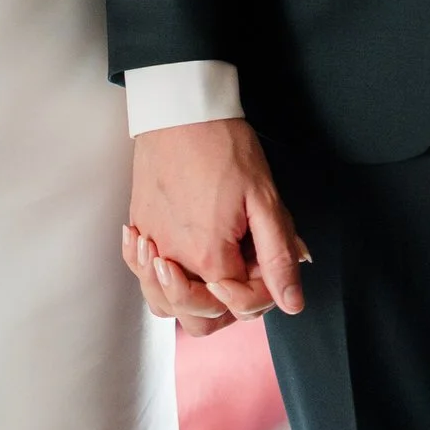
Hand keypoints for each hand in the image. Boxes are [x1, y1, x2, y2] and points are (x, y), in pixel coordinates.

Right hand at [126, 117, 307, 325]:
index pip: (239, 306)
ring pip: (163, 304)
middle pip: (199, 320)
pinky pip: (140, 271)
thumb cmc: (223, 146)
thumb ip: (277, 255)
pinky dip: (151, 274)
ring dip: (186, 300)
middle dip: (225, 307)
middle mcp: (174, 260)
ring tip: (204, 272)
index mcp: (209, 258)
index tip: (264, 258)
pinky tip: (169, 255)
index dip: (262, 291)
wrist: (180, 108)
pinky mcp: (138, 225)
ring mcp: (151, 244)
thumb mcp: (263, 198)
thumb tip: (291, 303)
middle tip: (238, 270)